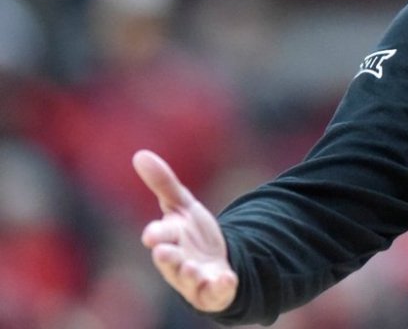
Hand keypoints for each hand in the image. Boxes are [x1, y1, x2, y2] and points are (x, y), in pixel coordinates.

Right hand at [133, 149, 238, 312]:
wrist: (214, 262)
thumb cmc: (191, 233)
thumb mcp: (182, 205)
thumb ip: (163, 183)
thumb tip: (140, 154)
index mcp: (169, 238)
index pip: (160, 236)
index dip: (156, 235)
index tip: (151, 235)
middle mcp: (177, 261)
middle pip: (170, 261)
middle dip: (167, 258)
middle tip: (164, 252)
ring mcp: (193, 278)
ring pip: (188, 280)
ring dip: (189, 275)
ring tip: (193, 268)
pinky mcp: (211, 291)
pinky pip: (215, 292)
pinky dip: (220, 287)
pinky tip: (227, 279)